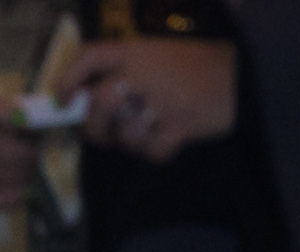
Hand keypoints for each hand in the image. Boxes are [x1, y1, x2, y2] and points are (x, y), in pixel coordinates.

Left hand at [71, 39, 235, 161]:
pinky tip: (163, 142)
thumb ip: (125, 70)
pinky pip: (153, 151)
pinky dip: (153, 154)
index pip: (91, 55)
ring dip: (127, 142)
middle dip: (92, 127)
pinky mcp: (182, 126)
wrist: (238, 76)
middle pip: (100, 102)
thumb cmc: (192, 67)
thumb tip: (86, 100)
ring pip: (125, 132)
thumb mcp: (155, 54)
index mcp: (135, 50)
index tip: (61, 98)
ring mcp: (164, 100)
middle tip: (99, 137)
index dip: (69, 77)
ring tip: (140, 136)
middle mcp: (145, 72)